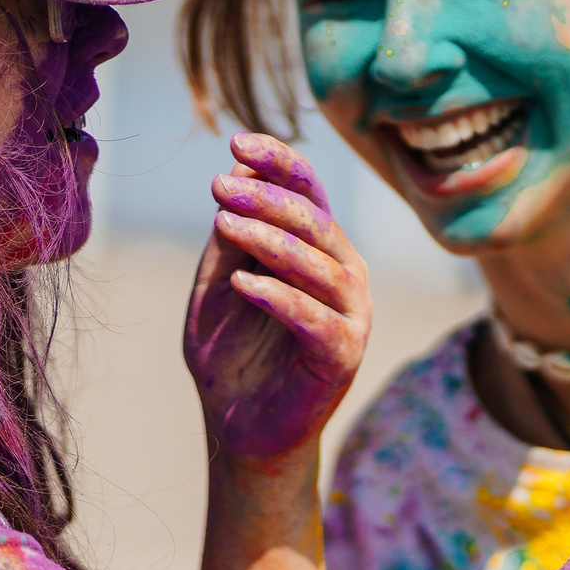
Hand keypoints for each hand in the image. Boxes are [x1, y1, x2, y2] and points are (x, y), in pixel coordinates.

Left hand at [184, 133, 370, 465]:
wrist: (238, 427)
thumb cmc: (231, 351)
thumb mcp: (219, 281)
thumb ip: (231, 236)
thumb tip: (237, 172)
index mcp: (319, 249)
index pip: (308, 191)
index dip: (278, 162)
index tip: (236, 142)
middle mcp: (344, 275)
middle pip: (315, 222)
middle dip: (267, 197)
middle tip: (218, 185)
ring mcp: (351, 316)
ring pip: (318, 265)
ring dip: (270, 239)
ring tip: (224, 222)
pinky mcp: (344, 357)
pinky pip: (316, 319)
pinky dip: (280, 297)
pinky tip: (242, 282)